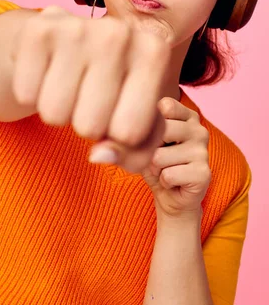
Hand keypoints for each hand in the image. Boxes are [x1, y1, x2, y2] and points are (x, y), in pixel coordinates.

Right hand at [12, 6, 171, 171]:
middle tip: (88, 98)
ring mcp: (76, 28)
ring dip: (58, 112)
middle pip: (90, 127)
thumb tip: (98, 156)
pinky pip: (26, 95)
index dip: (117, 137)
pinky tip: (46, 72)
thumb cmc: (111, 86)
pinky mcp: (37, 30)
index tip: (118, 111)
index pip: (130, 134)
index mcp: (155, 53)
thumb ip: (136, 152)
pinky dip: (32, 93)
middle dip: (85, 125)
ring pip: (54, 114)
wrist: (66, 40)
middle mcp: (119, 33)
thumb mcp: (137, 118)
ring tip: (68, 85)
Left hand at [90, 97, 210, 217]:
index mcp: (186, 115)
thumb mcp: (137, 145)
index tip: (150, 138)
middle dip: (149, 151)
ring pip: (159, 156)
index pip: (161, 106)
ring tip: (165, 170)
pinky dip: (164, 182)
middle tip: (157, 159)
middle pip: (158, 132)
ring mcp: (203, 150)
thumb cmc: (154, 164)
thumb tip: (99, 152)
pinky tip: (173, 182)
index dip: (146, 126)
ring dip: (155, 168)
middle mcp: (199, 128)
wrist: (171, 197)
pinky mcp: (204, 173)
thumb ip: (123, 138)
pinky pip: (168, 174)